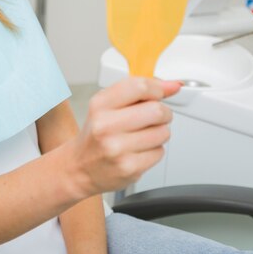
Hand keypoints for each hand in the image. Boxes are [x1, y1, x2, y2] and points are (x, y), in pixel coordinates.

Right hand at [68, 77, 179, 196]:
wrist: (81, 167)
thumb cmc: (97, 134)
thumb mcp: (107, 106)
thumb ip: (138, 92)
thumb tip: (172, 86)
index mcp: (100, 105)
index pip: (139, 87)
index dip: (157, 88)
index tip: (160, 93)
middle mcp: (105, 126)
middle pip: (156, 110)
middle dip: (163, 113)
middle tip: (154, 116)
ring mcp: (117, 148)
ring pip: (163, 132)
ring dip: (159, 132)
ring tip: (144, 135)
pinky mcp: (129, 167)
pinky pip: (160, 152)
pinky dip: (154, 150)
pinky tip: (139, 150)